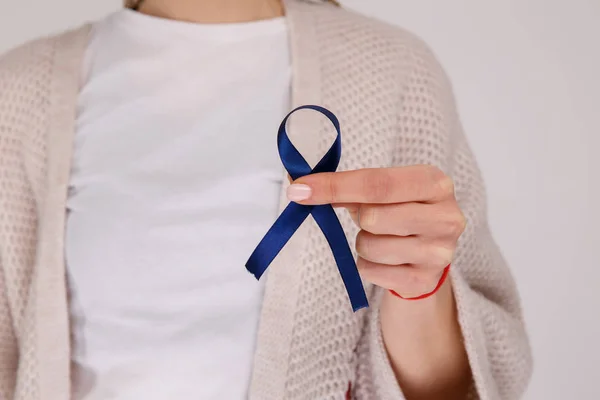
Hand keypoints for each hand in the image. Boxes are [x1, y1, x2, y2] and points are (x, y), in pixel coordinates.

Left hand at [286, 165, 465, 297]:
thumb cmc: (399, 211)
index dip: (335, 186)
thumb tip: (299, 187)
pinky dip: (366, 264)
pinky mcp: (424, 281)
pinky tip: (386, 259)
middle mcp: (446, 217)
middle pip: (372, 217)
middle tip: (369, 215)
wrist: (428, 253)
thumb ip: (347, 186)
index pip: (377, 183)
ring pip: (368, 246)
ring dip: (362, 242)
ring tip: (382, 237)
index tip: (300, 189)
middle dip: (358, 216)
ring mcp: (439, 253)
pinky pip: (370, 271)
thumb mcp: (385, 191)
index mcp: (435, 183)